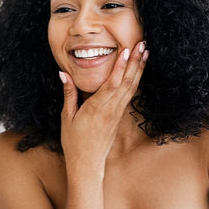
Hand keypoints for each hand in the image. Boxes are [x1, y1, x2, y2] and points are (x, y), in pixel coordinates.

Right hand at [59, 41, 147, 177]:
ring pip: (131, 87)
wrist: (87, 164)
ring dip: (139, 69)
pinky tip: (138, 72)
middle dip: (135, 62)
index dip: (121, 65)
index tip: (127, 49)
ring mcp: (117, 113)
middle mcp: (111, 109)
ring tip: (145, 53)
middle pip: (127, 82)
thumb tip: (63, 73)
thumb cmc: (74, 141)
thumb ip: (68, 94)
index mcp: (97, 108)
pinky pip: (129, 95)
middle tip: (142, 44)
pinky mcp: (119, 117)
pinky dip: (135, 81)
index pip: (112, 83)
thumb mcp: (67, 117)